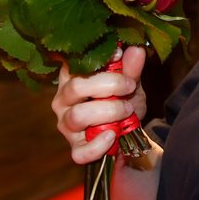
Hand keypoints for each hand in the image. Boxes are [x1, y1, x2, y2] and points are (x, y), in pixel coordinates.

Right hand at [52, 45, 147, 165]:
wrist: (129, 131)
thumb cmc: (123, 99)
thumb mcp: (130, 82)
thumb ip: (131, 68)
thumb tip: (136, 49)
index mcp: (71, 77)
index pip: (73, 63)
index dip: (96, 59)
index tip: (118, 56)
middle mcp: (62, 99)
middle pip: (76, 87)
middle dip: (109, 85)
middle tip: (129, 87)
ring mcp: (66, 124)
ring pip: (78, 115)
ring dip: (109, 112)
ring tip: (126, 110)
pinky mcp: (75, 147)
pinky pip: (81, 151)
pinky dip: (99, 144)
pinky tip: (112, 135)